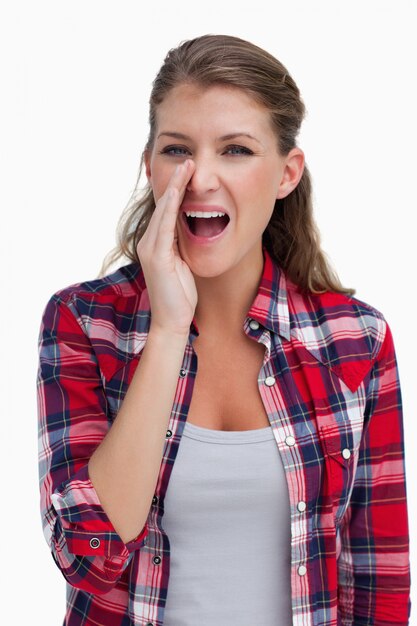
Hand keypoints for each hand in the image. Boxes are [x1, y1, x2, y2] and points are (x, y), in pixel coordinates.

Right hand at [136, 159, 197, 336]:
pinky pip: (165, 226)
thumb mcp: (182, 265)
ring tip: (187, 167)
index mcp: (156, 244)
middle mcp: (149, 242)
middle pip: (163, 205)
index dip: (177, 189)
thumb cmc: (180, 295)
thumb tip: (191, 230)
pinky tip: (180, 192)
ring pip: (163, 211)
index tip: (188, 171)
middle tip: (189, 159)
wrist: (172, 320)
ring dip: (176, 187)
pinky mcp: (157, 257)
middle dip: (176, 181)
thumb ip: (181, 246)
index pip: (166, 210)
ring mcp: (151, 249)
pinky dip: (172, 206)